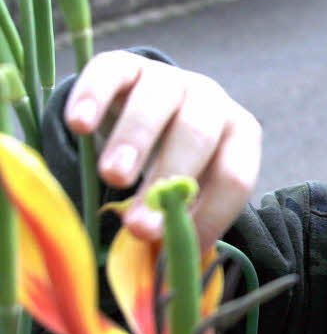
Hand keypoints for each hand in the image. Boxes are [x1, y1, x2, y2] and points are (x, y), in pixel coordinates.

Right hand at [64, 50, 261, 248]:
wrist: (148, 112)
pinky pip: (110, 73)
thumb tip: (168, 269)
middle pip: (198, 136)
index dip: (208, 213)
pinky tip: (78, 125)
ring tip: (113, 178)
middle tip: (138, 222)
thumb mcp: (191, 190)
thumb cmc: (177, 163)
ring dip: (135, 142)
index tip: (171, 243)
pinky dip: (94, 97)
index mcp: (240, 136)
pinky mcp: (126, 64)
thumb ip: (185, 220)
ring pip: (156, 103)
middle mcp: (211, 100)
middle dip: (169, 180)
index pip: (234, 177)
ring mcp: (169, 77)